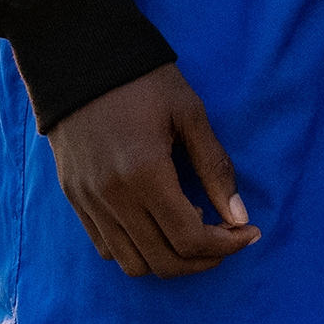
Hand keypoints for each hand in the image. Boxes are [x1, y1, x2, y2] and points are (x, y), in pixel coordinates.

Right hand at [46, 62, 257, 276]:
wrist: (80, 58)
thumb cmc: (142, 80)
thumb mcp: (189, 113)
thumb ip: (215, 167)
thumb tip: (239, 216)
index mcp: (145, 173)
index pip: (190, 239)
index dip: (227, 245)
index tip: (249, 232)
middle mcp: (113, 197)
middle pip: (164, 262)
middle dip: (205, 260)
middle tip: (227, 239)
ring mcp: (89, 202)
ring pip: (133, 264)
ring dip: (170, 259)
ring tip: (189, 228)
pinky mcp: (74, 199)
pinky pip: (106, 248)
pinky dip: (137, 250)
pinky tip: (156, 224)